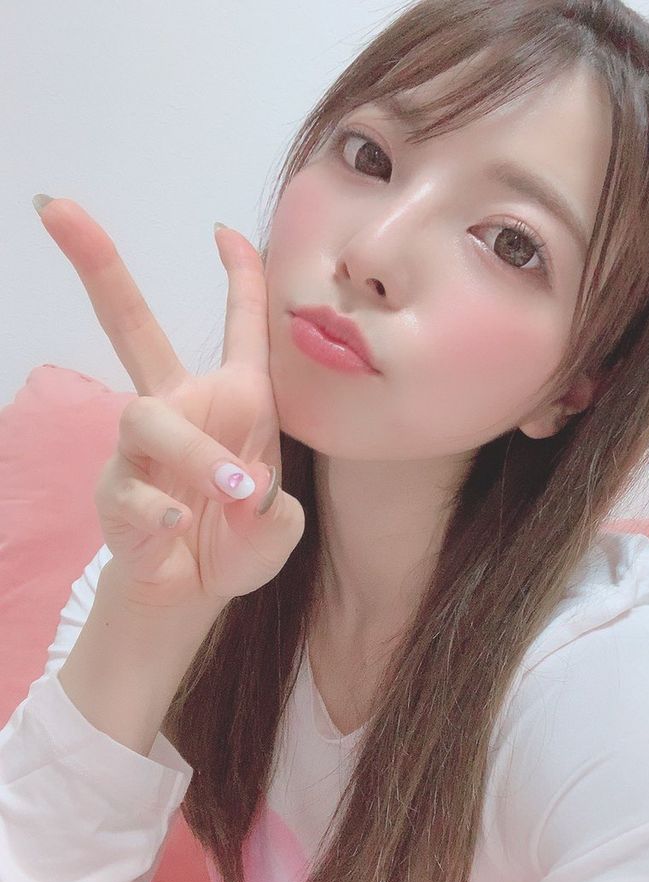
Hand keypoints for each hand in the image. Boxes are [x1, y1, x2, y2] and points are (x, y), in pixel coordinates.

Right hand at [35, 197, 304, 608]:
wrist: (195, 593)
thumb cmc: (238, 541)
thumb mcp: (276, 525)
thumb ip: (275, 511)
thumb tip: (244, 491)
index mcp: (234, 401)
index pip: (238, 327)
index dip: (238, 277)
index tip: (224, 230)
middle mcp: (180, 409)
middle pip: (132, 328)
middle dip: (100, 268)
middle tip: (58, 209)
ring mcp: (140, 450)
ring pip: (146, 418)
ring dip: (195, 454)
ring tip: (232, 492)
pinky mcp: (114, 494)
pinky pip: (134, 490)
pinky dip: (165, 509)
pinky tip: (182, 525)